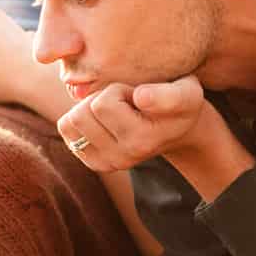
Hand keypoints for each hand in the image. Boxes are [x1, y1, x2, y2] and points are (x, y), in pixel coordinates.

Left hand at [55, 77, 209, 173]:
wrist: (175, 131)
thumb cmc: (179, 103)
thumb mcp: (187, 93)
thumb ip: (168, 96)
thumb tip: (141, 98)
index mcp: (144, 138)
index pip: (105, 104)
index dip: (118, 93)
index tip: (139, 96)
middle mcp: (126, 155)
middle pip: (87, 108)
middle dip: (106, 94)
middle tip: (129, 99)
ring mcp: (109, 163)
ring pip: (74, 118)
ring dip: (92, 106)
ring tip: (118, 108)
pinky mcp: (94, 163)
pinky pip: (67, 129)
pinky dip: (80, 119)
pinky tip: (105, 121)